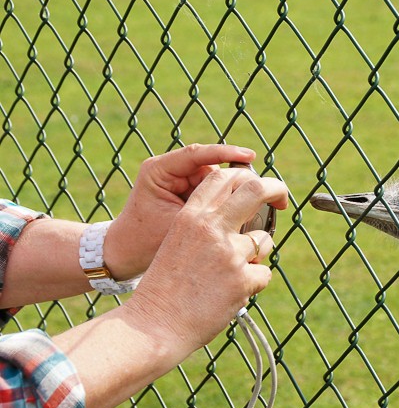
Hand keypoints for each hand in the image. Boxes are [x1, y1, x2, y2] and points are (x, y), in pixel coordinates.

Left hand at [104, 144, 258, 279]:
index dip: (226, 153)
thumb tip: (242, 206)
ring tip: (260, 205)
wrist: (124, 254)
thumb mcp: (175, 227)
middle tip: (266, 189)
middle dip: (240, 177)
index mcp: (159, 170)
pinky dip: (230, 201)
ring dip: (237, 191)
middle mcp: (170, 170)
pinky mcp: (187, 192)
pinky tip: (247, 213)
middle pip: (213, 165)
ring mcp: (179, 180)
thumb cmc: (143, 242)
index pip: (197, 154)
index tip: (250, 156)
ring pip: (219, 180)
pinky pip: (216, 191)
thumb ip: (204, 213)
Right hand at [124, 167, 288, 352]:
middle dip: (275, 189)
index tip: (258, 187)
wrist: (153, 325)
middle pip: (255, 188)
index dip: (246, 176)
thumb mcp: (177, 243)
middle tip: (281, 198)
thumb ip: (206, 227)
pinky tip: (229, 295)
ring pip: (264, 240)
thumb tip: (243, 219)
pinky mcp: (241, 279)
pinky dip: (253, 285)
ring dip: (257, 256)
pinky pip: (264, 274)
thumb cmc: (166, 288)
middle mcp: (210, 228)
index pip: (223, 177)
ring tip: (231, 274)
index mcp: (190, 217)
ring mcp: (228, 252)